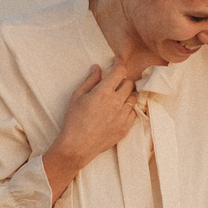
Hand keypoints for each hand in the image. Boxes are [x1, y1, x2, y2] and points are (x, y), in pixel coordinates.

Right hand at [44, 55, 142, 193]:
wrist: (78, 145)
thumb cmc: (74, 120)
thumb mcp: (77, 96)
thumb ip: (90, 80)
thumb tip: (97, 67)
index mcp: (104, 92)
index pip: (120, 71)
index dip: (119, 63)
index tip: (117, 61)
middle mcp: (117, 102)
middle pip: (129, 83)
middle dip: (122, 80)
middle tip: (114, 83)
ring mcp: (123, 116)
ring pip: (133, 98)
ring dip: (126, 95)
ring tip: (116, 99)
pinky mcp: (126, 127)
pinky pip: (134, 113)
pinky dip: (128, 109)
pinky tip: (118, 111)